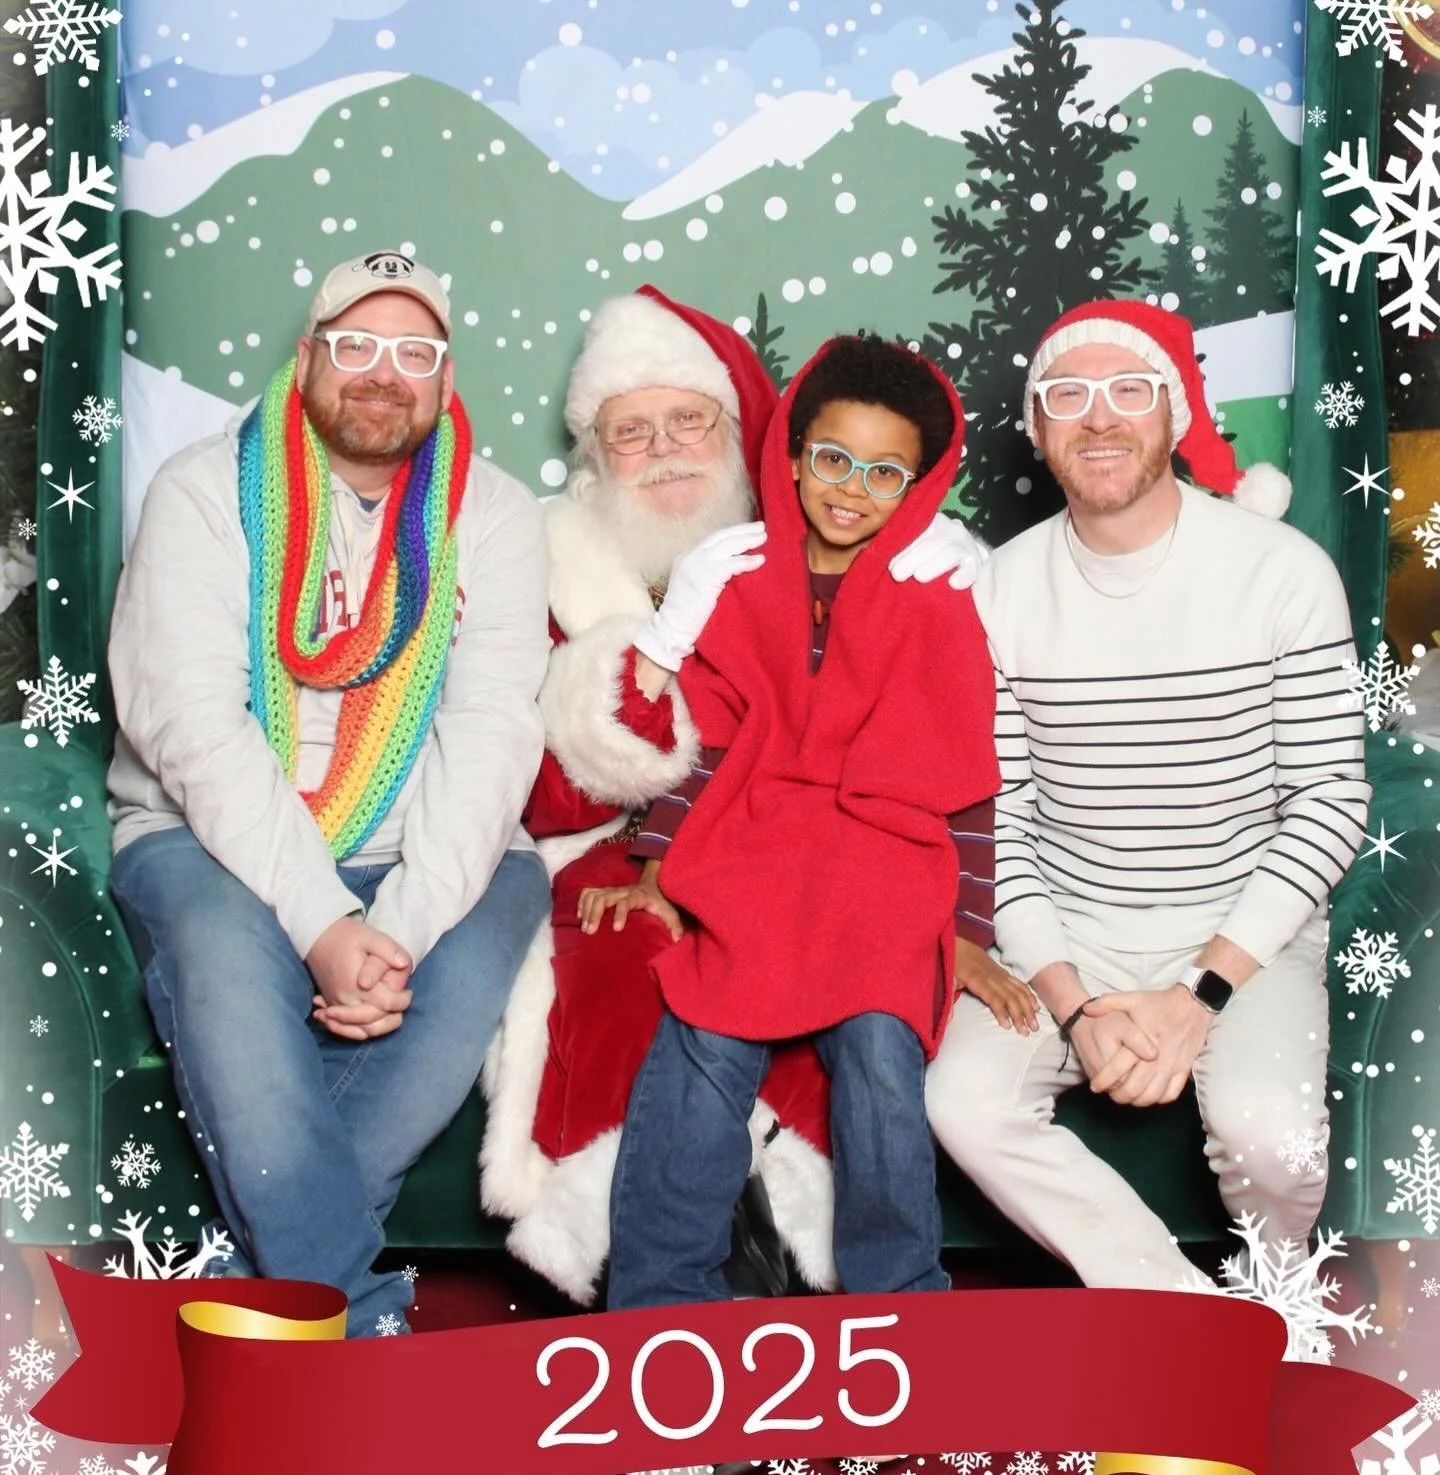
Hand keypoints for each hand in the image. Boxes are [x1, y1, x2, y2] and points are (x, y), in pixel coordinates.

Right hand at [305, 916, 412, 1040]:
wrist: (317, 936)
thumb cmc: (346, 935)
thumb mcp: (370, 935)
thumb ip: (388, 949)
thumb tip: (404, 963)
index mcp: (355, 983)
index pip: (385, 1004)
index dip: (402, 1001)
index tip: (409, 992)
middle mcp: (344, 999)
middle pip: (372, 1023)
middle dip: (392, 1018)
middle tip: (403, 1002)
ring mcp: (335, 1004)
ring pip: (359, 1030)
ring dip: (378, 1028)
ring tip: (393, 1016)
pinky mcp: (330, 1004)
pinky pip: (344, 1028)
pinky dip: (358, 1031)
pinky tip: (371, 1025)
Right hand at [577, 882, 683, 940]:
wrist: (652, 883)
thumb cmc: (659, 901)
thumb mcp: (669, 911)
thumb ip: (675, 925)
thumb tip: (678, 940)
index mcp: (637, 896)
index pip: (625, 902)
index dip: (620, 913)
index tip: (616, 929)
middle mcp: (621, 891)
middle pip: (603, 897)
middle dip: (595, 913)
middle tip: (590, 932)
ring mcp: (611, 890)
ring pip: (593, 894)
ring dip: (586, 910)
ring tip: (584, 928)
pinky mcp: (604, 891)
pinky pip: (588, 892)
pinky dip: (581, 902)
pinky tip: (579, 916)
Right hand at [633, 521, 766, 671]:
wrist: (671, 630)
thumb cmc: (685, 616)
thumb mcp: (695, 587)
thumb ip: (708, 574)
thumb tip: (732, 569)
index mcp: (686, 557)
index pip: (712, 539)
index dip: (731, 533)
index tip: (748, 530)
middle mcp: (689, 556)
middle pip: (720, 537)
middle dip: (742, 530)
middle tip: (761, 526)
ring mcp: (696, 565)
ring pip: (727, 546)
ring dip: (747, 540)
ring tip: (764, 537)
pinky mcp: (705, 577)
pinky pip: (731, 564)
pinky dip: (747, 561)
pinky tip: (760, 560)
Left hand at [888, 512, 988, 590]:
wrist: (964, 564)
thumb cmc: (928, 558)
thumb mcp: (914, 547)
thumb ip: (897, 548)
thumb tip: (872, 557)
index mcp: (931, 522)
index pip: (915, 531)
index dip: (901, 549)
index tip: (889, 566)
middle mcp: (950, 530)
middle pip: (931, 542)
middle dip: (912, 558)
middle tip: (897, 575)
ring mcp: (965, 546)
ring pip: (950, 552)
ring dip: (933, 566)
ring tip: (919, 577)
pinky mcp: (976, 564)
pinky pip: (971, 569)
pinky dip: (963, 576)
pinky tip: (953, 584)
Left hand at [954, 940, 1036, 1032]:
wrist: (958, 944)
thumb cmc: (952, 964)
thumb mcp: (947, 980)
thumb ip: (948, 1000)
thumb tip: (947, 1020)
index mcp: (977, 980)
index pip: (993, 998)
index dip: (1001, 1011)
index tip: (1007, 1026)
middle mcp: (993, 977)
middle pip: (1010, 997)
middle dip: (1020, 1015)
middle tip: (1026, 1032)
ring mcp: (1000, 974)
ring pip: (1018, 991)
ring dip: (1028, 1008)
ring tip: (1034, 1024)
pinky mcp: (1003, 973)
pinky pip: (1019, 984)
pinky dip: (1029, 995)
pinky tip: (1035, 1006)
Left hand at [1082, 986, 1212, 1105]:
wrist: (1193, 1004)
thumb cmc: (1159, 1003)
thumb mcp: (1131, 999)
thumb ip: (1106, 1003)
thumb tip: (1085, 1010)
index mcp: (1141, 1039)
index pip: (1118, 1068)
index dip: (1104, 1081)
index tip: (1095, 1086)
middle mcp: (1158, 1056)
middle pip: (1135, 1087)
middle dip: (1119, 1095)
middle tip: (1111, 1095)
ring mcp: (1173, 1064)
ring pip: (1153, 1095)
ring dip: (1138, 1101)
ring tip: (1128, 1098)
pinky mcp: (1185, 1069)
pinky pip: (1172, 1093)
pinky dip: (1159, 1099)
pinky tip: (1149, 1095)